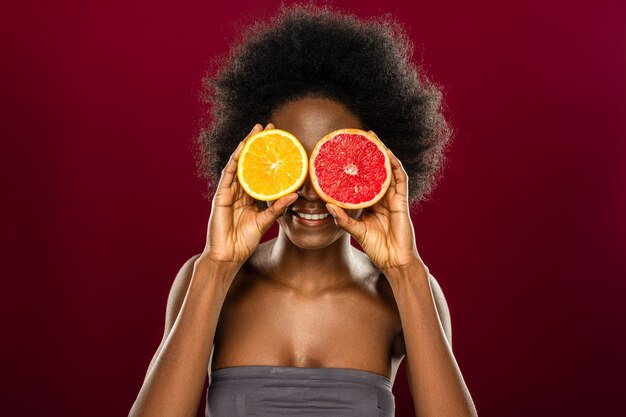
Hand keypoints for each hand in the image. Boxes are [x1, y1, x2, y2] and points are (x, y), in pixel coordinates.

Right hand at [198, 123, 297, 266]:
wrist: (227, 256)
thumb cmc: (244, 242)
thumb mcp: (265, 222)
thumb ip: (277, 208)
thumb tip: (295, 194)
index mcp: (249, 197)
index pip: (260, 172)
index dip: (268, 157)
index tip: (281, 142)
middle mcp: (239, 191)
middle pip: (250, 163)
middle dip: (258, 145)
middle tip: (270, 127)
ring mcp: (228, 192)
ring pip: (239, 164)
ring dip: (247, 146)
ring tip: (257, 130)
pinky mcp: (221, 196)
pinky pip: (229, 174)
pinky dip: (236, 160)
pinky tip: (243, 148)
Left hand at [325, 131, 422, 272]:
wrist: (395, 261)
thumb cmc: (377, 248)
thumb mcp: (356, 230)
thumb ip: (343, 219)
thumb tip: (326, 205)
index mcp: (373, 204)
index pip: (364, 180)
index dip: (358, 167)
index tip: (346, 154)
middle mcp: (383, 198)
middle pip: (377, 171)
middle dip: (370, 154)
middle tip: (360, 137)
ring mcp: (393, 199)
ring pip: (389, 170)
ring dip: (382, 153)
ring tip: (373, 138)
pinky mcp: (401, 202)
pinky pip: (400, 179)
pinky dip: (394, 165)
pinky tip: (387, 153)